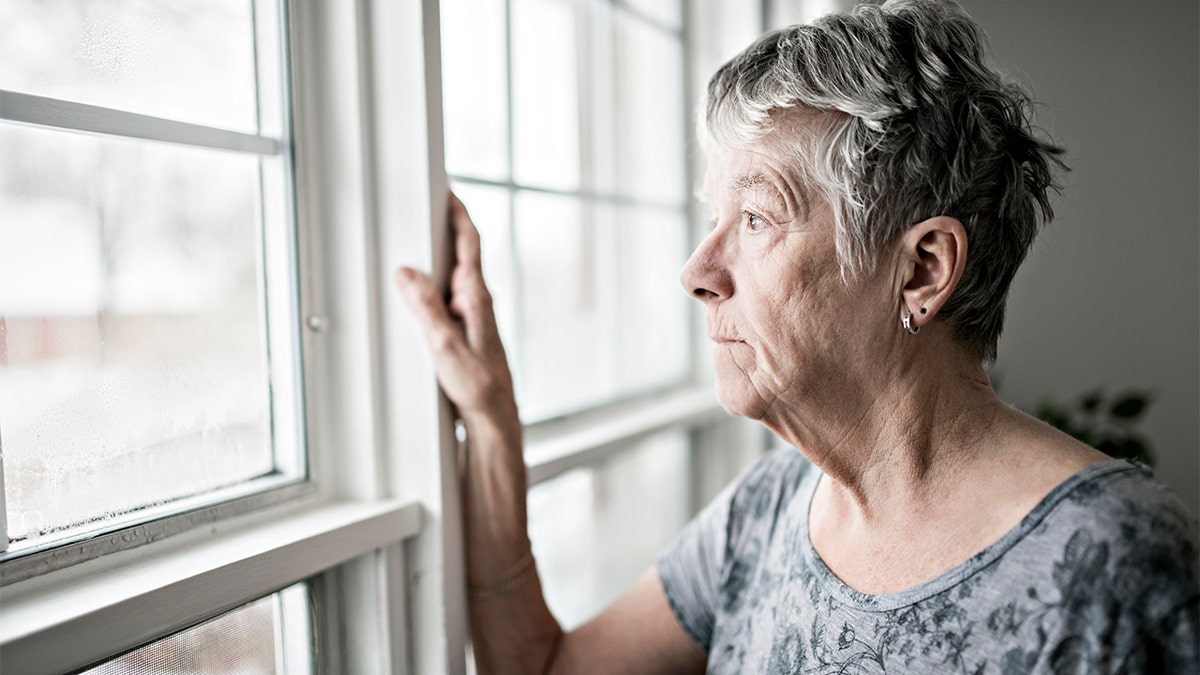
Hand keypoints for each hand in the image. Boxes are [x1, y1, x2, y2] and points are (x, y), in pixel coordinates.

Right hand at [396, 194, 516, 421]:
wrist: (494, 418)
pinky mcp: (465, 332)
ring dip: (436, 259)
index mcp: (476, 298)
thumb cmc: (480, 387)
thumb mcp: (445, 347)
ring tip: (415, 243)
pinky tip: (418, 293)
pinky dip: (433, 287)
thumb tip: (408, 273)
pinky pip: (446, 298)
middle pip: (461, 254)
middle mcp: (477, 302)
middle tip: (425, 207)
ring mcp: (472, 316)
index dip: (458, 214)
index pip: (470, 243)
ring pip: (452, 277)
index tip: (447, 190)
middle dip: (443, 229)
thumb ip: (427, 308)